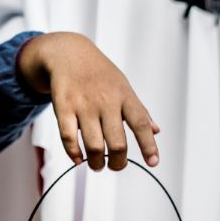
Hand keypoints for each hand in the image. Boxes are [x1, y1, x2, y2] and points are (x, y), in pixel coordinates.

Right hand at [18, 32, 159, 170]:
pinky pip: (69, 138)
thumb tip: (156, 131)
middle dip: (118, 163)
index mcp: (124, 96)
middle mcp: (106, 102)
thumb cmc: (99, 73)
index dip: (149, 146)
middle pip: (117, 142)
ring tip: (96, 165)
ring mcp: (84, 106)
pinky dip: (74, 154)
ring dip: (96, 162)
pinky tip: (78, 159)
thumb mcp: (123, 86)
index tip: (153, 162)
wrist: (69, 54)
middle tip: (115, 166)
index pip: (141, 125)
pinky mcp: (63, 108)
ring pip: (94, 145)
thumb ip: (139, 110)